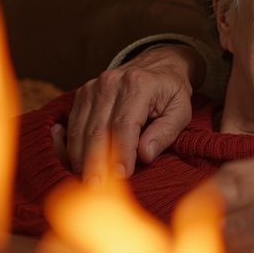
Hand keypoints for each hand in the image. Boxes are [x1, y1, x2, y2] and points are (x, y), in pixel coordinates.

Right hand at [65, 45, 202, 182]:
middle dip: (95, 162)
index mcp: (138, 85)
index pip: (125, 125)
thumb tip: (144, 155)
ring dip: (81, 159)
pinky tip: (75, 165)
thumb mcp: (180, 111)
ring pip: (80, 129)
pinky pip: (73, 124)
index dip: (121, 152)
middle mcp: (111, 83)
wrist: (158, 64)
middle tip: (95, 188)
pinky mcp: (83, 94)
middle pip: (97, 129)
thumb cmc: (171, 92)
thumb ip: (165, 132)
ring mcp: (93, 87)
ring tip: (85, 183)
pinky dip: (73, 147)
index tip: (120, 176)